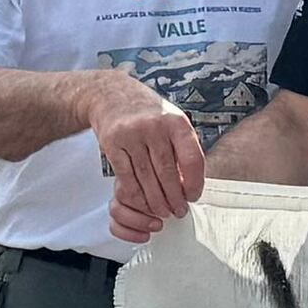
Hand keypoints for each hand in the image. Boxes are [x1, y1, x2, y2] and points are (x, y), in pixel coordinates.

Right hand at [90, 76, 204, 241]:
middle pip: (168, 174)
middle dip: (174, 199)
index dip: (195, 183)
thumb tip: (192, 183)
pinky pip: (126, 177)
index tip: (193, 197)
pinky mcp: (112, 144)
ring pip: (147, 179)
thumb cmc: (148, 113)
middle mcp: (154, 127)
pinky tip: (143, 204)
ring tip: (163, 212)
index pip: (192, 159)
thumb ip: (183, 148)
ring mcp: (131, 135)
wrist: (112, 95)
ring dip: (156, 202)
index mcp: (176, 122)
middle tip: (178, 211)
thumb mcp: (172, 121)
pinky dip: (136, 196)